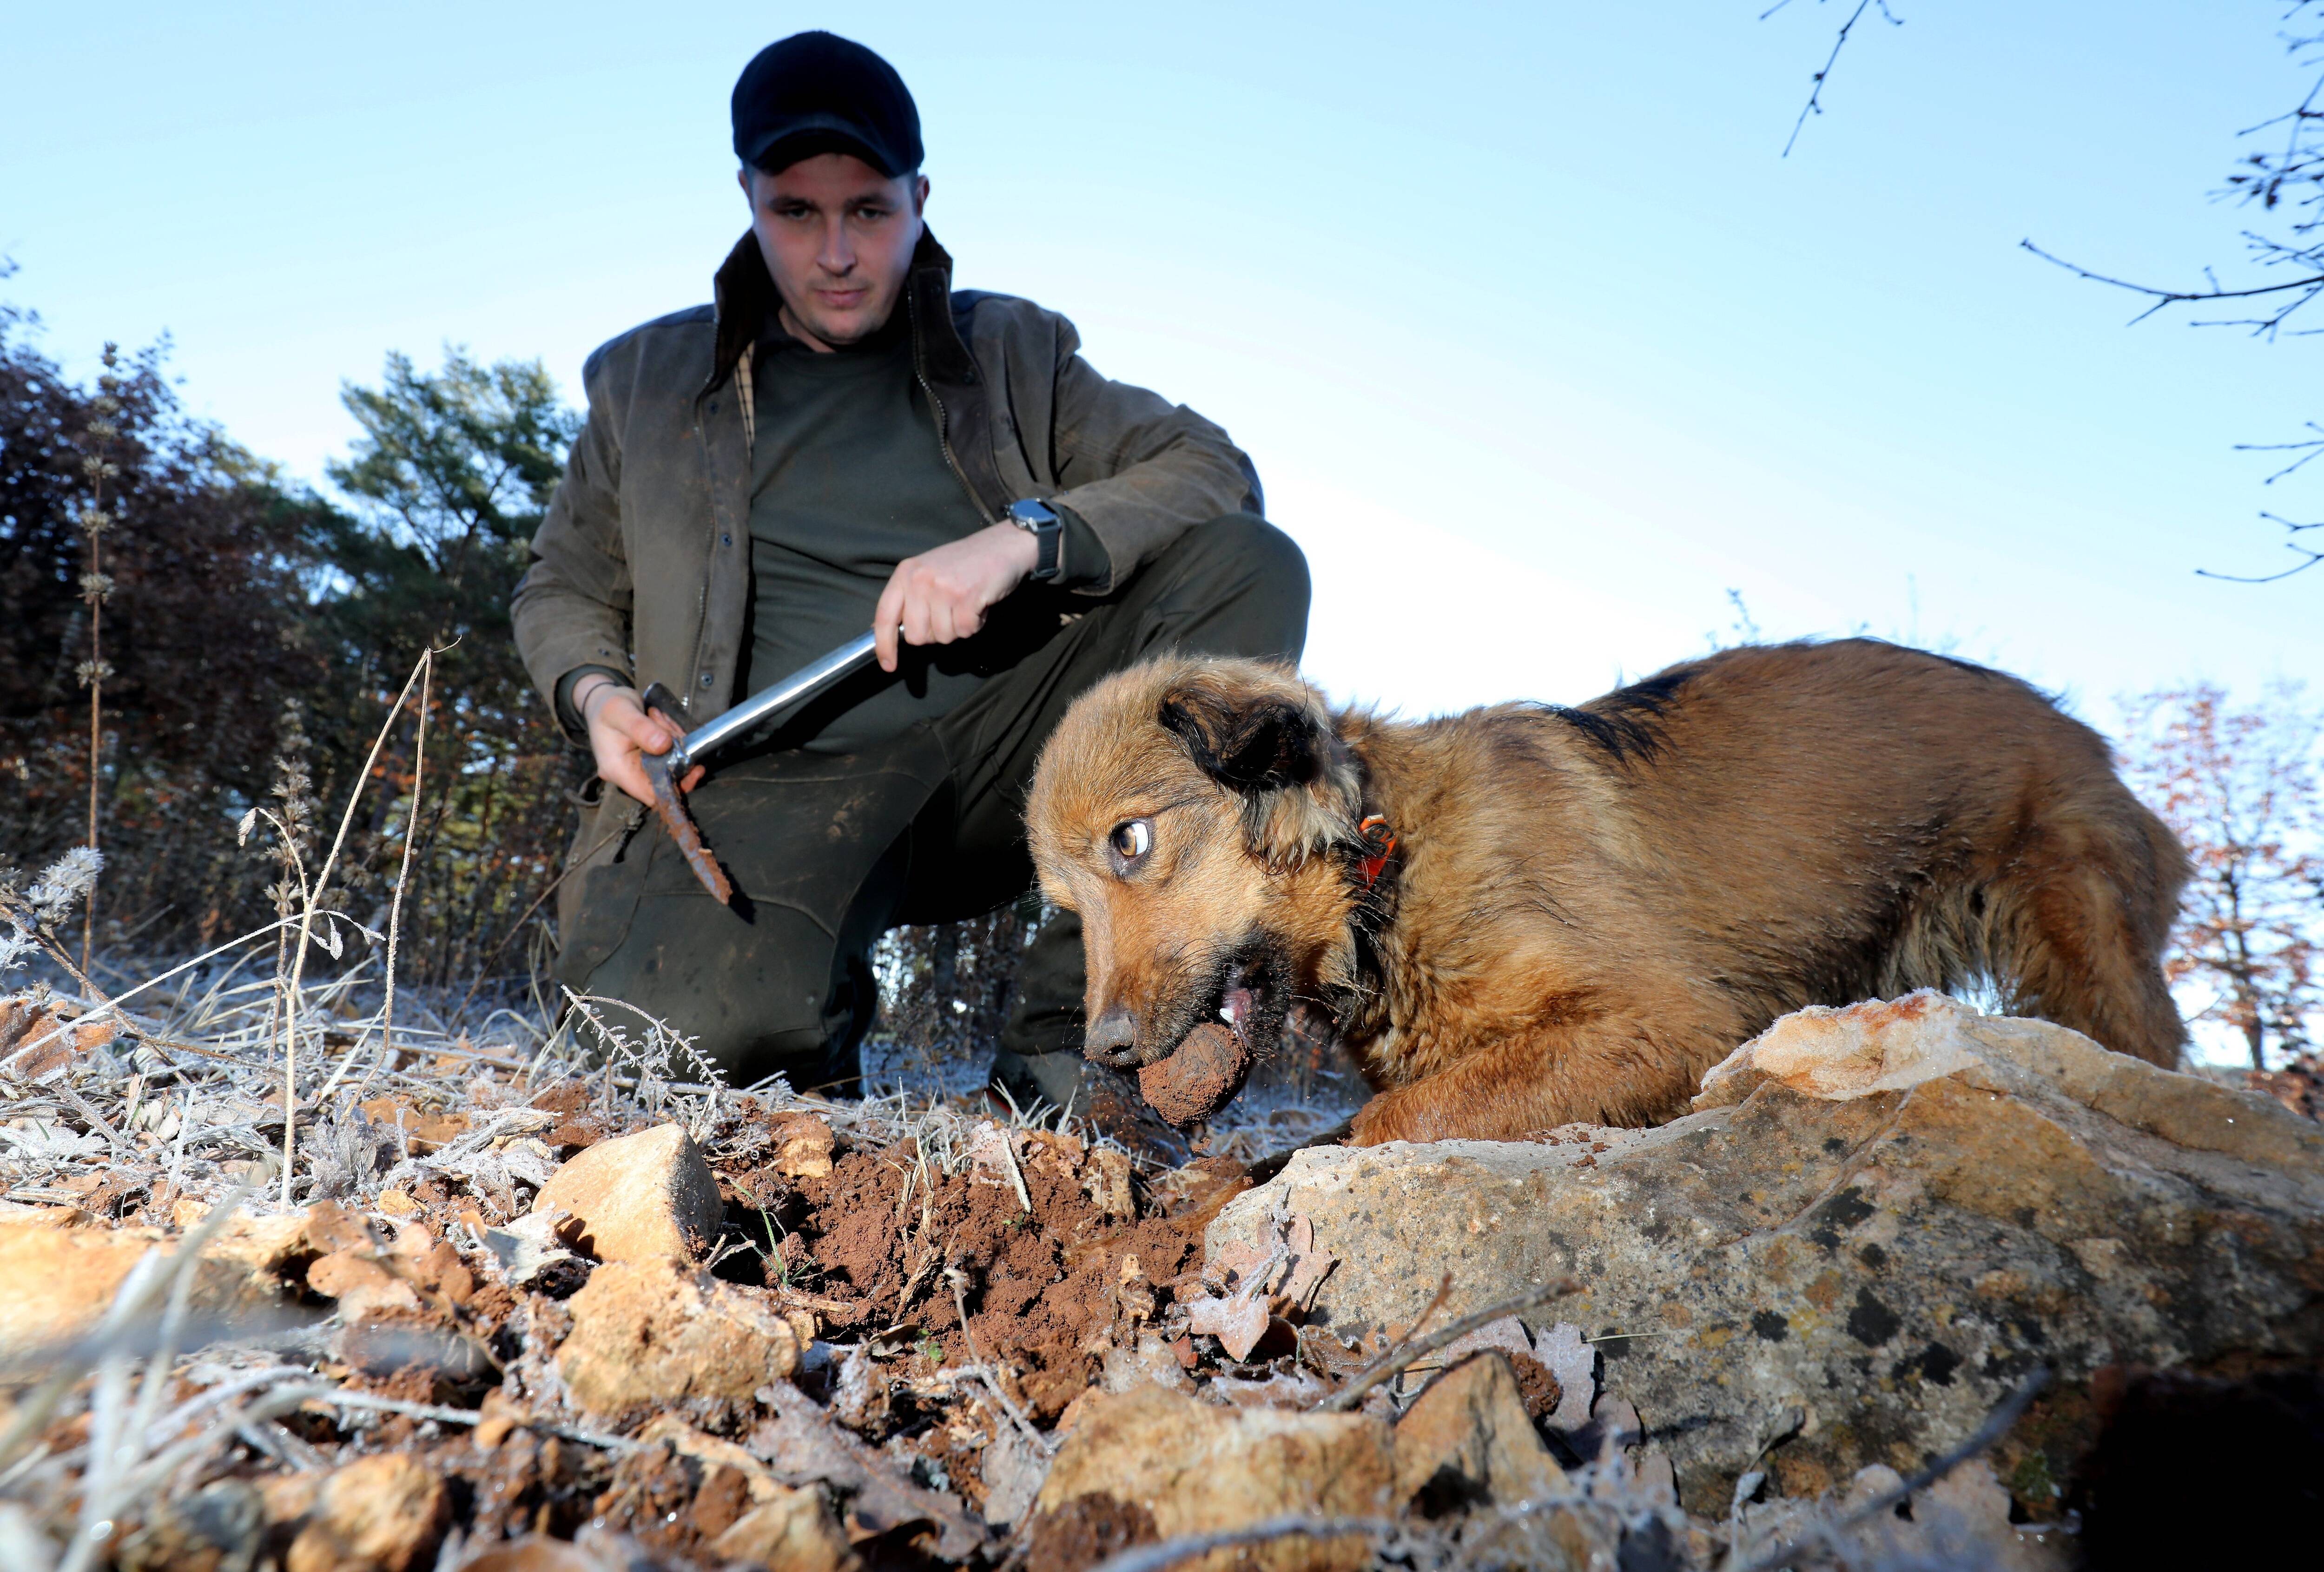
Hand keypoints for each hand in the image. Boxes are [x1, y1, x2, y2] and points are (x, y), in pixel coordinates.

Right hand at [580, 679, 704, 805]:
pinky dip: (674, 738)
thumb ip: (640, 727)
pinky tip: (662, 721)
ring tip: (660, 718)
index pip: (651, 795)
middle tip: (669, 726)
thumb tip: (664, 744)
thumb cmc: (607, 705)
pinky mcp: (650, 757)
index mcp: (618, 770)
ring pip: (672, 763)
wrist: (603, 699)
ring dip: (676, 740)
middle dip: (678, 754)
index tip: (695, 767)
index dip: (676, 787)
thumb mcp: (620, 711)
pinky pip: (671, 753)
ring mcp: (641, 766)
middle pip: (667, 778)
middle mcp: (629, 774)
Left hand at [872, 521, 1039, 672]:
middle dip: (934, 634)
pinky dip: (975, 624)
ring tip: (966, 604)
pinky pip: (965, 630)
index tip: (888, 665)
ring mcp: (943, 588)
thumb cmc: (965, 563)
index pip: (884, 616)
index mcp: (905, 573)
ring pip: (943, 636)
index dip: (884, 645)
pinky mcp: (967, 596)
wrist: (1003, 545)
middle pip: (916, 636)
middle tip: (949, 614)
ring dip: (958, 628)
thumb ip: (909, 599)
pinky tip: (979, 604)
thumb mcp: (927, 573)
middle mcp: (920, 579)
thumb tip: (890, 632)